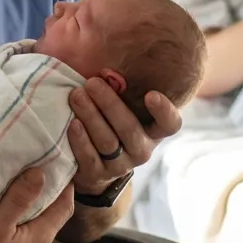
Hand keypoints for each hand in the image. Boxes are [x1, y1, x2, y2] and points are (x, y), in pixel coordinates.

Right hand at [0, 170, 73, 242]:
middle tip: (36, 173)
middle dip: (47, 198)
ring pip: (36, 235)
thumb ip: (19, 198)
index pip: (65, 207)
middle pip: (51, 221)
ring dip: (32, 217)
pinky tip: (7, 230)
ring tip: (18, 198)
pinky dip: (21, 233)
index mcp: (41, 239)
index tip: (61, 165)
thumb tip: (41, 172)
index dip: (66, 186)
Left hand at [66, 79, 181, 195]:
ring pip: (107, 141)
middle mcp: (141, 150)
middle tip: (92, 83)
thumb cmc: (109, 123)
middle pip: (129, 128)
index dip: (164, 111)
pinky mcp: (98, 174)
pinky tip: (72, 123)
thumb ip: (119, 90)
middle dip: (109, 103)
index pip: (169, 124)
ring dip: (90, 116)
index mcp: (152, 131)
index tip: (151, 94)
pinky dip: (80, 139)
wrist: (93, 165)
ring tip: (76, 96)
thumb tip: (105, 68)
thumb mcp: (121, 108)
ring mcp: (120, 165)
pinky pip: (89, 157)